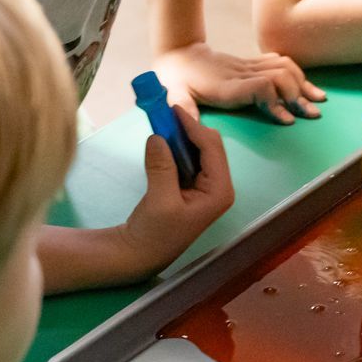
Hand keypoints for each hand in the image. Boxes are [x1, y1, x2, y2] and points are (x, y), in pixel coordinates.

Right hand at [118, 110, 235, 277]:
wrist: (141, 253)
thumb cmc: (155, 233)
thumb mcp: (159, 201)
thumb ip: (161, 167)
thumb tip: (157, 137)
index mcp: (219, 191)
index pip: (212, 148)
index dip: (193, 126)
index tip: (173, 108)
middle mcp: (218, 185)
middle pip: (209, 145)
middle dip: (189, 128)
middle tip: (165, 112)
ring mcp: (207, 184)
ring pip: (199, 148)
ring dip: (182, 134)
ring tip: (163, 120)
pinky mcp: (192, 183)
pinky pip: (188, 156)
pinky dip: (176, 145)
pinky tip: (163, 137)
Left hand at [155, 42, 325, 123]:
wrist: (180, 54)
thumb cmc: (175, 80)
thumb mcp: (173, 94)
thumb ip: (182, 109)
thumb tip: (187, 124)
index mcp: (226, 86)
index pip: (261, 87)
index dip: (276, 102)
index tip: (288, 120)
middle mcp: (241, 74)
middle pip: (280, 77)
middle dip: (298, 96)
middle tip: (311, 114)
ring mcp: (248, 67)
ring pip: (284, 67)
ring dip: (303, 83)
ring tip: (317, 101)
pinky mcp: (253, 64)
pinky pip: (281, 63)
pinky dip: (298, 74)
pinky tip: (307, 87)